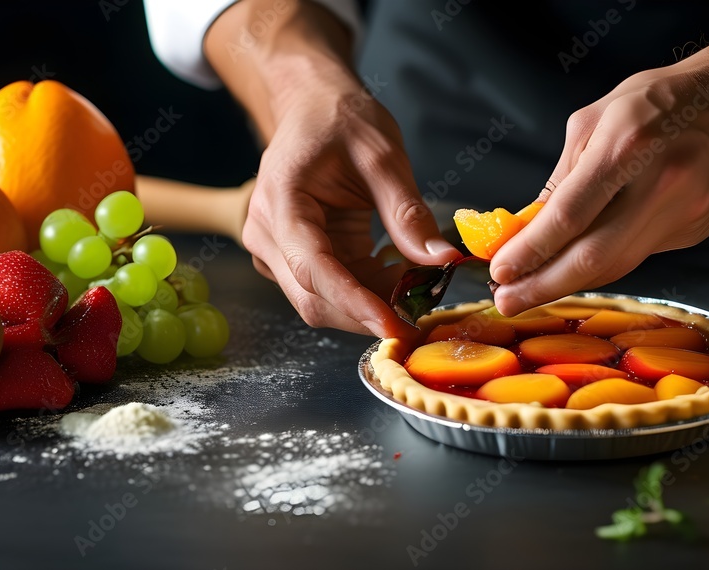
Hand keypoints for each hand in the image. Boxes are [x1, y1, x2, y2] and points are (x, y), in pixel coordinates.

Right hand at [241, 69, 460, 336]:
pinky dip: (367, 294)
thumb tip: (440, 260)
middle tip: (420, 319)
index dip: (353, 302)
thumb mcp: (382, 156)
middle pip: (313, 297)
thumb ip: (407, 212)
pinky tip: (399, 282)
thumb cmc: (339, 119)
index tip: (392, 323)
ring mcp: (278, 250)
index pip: (312, 268)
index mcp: (281, 202)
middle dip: (366, 314)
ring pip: (321, 301)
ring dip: (370, 307)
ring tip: (417, 295)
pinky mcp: (297, 257)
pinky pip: (332, 289)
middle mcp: (268, 234)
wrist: (313, 106)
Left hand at [490, 64, 708, 315]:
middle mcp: (662, 184)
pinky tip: (575, 269)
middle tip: (507, 300)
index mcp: (628, 145)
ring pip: (618, 266)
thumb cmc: (663, 99)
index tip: (500, 271)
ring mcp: (687, 212)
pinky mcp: (698, 230)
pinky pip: (638, 256)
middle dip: (543, 286)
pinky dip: (602, 265)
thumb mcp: (597, 118)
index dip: (530, 252)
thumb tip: (524, 229)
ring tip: (531, 291)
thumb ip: (562, 178)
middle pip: (594, 258)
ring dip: (569, 284)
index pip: (568, 216)